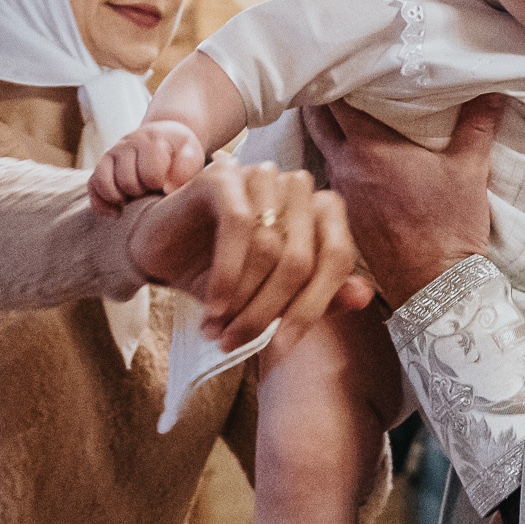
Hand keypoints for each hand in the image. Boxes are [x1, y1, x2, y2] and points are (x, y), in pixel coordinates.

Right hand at [88, 121, 207, 212]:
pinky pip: (93, 188)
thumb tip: (167, 188)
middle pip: (127, 181)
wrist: (163, 137)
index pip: (150, 173)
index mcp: (151, 139)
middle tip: (153, 190)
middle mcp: (126, 143)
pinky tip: (120, 210)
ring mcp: (111, 154)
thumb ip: (185, 168)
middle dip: (143, 192)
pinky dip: (103, 205)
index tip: (167, 184)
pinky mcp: (100, 167)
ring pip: (105, 184)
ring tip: (137, 198)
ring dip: (122, 198)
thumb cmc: (179, 152)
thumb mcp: (191, 155)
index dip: (159, 185)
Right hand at [128, 152, 372, 350]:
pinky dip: (226, 276)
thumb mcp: (272, 293)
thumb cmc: (222, 271)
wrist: (161, 249)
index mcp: (321, 210)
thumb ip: (320, 295)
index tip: (282, 348)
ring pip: (270, 248)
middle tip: (239, 343)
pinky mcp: (224, 175)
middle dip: (268, 312)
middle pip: (302, 260)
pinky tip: (212, 307)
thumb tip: (363, 296)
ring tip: (219, 330)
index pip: (337, 259)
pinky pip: (237, 228)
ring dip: (242, 300)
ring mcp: (262, 176)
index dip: (312, 308)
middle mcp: (298, 187)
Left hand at [306, 95, 502, 305]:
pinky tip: (355, 156)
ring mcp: (341, 194)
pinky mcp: (345, 217)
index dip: (335, 74)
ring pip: (320, 149)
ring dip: (327, 129)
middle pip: (316, 121)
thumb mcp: (470, 168)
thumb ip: (478, 122)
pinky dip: (336, 159)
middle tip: (334, 76)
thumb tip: (494, 86)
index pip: (334, 99)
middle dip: (321, 97)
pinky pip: (331, 176)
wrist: (435, 286)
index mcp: (369, 148)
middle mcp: (345, 167)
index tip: (342, 57)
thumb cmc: (450, 225)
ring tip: (343, 110)